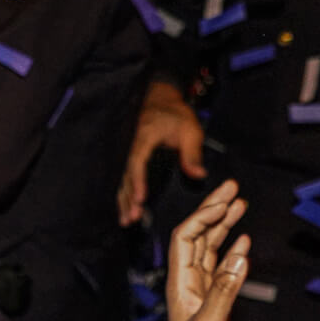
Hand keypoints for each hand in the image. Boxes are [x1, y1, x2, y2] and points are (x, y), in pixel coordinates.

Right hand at [118, 78, 205, 226]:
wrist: (160, 100)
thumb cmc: (176, 114)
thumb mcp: (190, 129)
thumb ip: (192, 153)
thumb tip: (199, 174)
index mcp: (143, 136)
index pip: (137, 161)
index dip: (138, 181)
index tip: (140, 199)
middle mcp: (129, 144)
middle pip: (124, 175)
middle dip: (128, 198)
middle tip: (132, 218)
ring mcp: (126, 151)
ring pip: (120, 179)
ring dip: (122, 200)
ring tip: (126, 220)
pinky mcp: (126, 157)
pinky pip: (121, 178)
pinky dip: (122, 194)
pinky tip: (123, 209)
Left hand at [163, 180, 250, 320]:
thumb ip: (225, 292)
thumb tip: (240, 257)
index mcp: (180, 282)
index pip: (187, 237)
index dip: (203, 215)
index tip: (224, 200)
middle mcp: (188, 281)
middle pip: (198, 235)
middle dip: (214, 210)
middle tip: (232, 187)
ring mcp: (201, 290)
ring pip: (211, 248)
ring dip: (224, 225)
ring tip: (239, 204)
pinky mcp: (214, 300)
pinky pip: (222, 268)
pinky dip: (232, 251)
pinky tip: (243, 241)